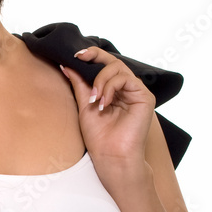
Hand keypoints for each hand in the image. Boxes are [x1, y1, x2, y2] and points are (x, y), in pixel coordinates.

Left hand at [59, 47, 155, 171]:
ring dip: (101, 80)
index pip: (105, 65)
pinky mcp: (145, 97)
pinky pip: (126, 79)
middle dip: (95, 59)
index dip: (93, 55)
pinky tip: (104, 103)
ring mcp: (136, 92)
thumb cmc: (98, 136)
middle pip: (113, 62)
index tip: (76, 55)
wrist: (110, 156)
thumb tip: (66, 64)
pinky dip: (111, 87)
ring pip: (118, 68)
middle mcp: (125, 89)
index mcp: (112, 90)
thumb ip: (79, 84)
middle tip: (79, 60)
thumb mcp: (84, 105)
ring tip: (94, 99)